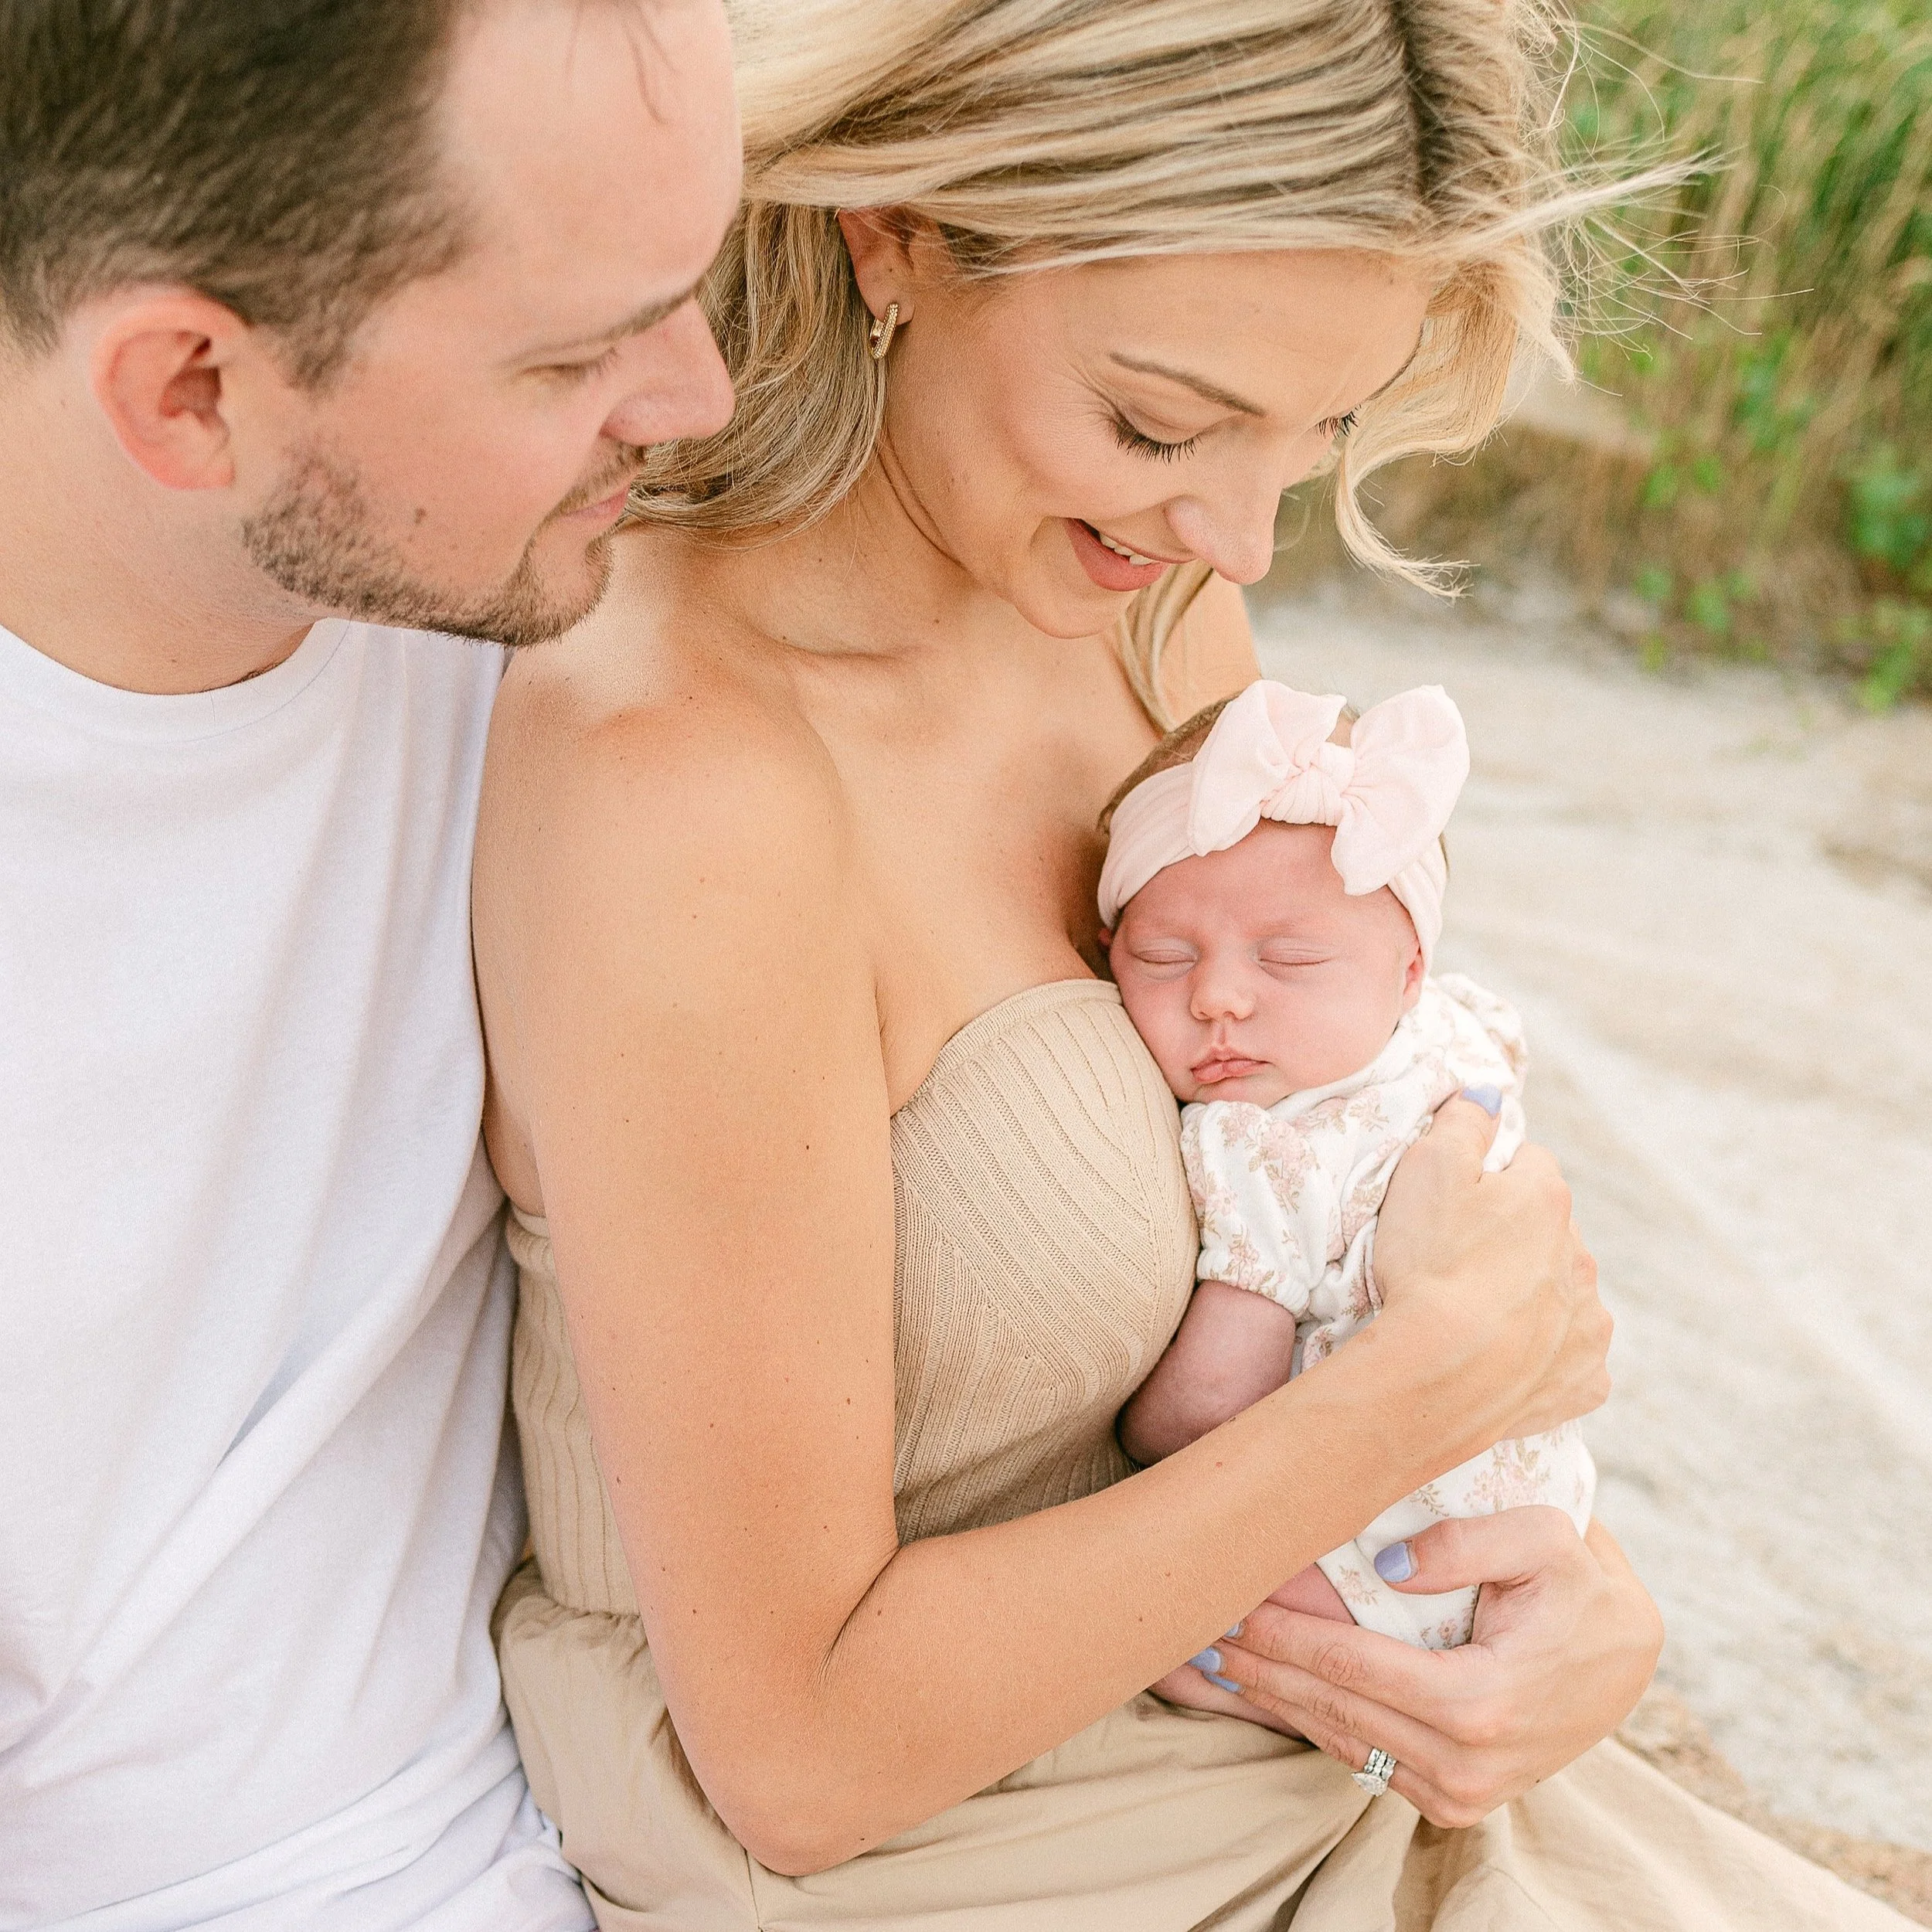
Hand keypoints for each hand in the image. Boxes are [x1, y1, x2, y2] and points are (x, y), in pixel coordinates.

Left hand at [1213, 1511, 1662, 1826]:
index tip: (1230, 1603)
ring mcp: (1462, 1793)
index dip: (1286, 1635)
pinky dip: (1311, 1725)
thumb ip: (1466, 1539)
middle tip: (1196, 1628)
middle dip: (1262, 1668)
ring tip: (1213, 1659)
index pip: (1355, 1666)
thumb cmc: (1580, 1586)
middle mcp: (1468, 1764)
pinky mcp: (1455, 1802)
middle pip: (1336, 1709)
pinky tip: (1266, 1692)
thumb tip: (1379, 1562)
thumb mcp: (1546, 1538)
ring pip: (1342, 1742)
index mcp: (1483, 1702)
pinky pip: (1366, 1760)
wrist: (1628, 1660)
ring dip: (1275, 1700)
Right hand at [1373, 1097, 1611, 1455]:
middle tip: (1456, 1262)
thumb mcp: (1427, 1168)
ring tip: (1475, 1315)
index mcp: (1547, 1199)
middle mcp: (1581, 1256)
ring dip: (1532, 1296)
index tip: (1455, 1203)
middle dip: (1515, 1239)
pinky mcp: (1584, 1380)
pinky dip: (1543, 1357)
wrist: (1444, 1374)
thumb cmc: (1431, 1264)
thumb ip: (1462, 1121)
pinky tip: (1505, 1362)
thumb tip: (1488, 1093)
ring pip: (1563, 1293)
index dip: (1490, 1177)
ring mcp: (1588, 1321)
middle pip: (1549, 1231)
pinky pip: (1570, 1358)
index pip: (1529, 1164)